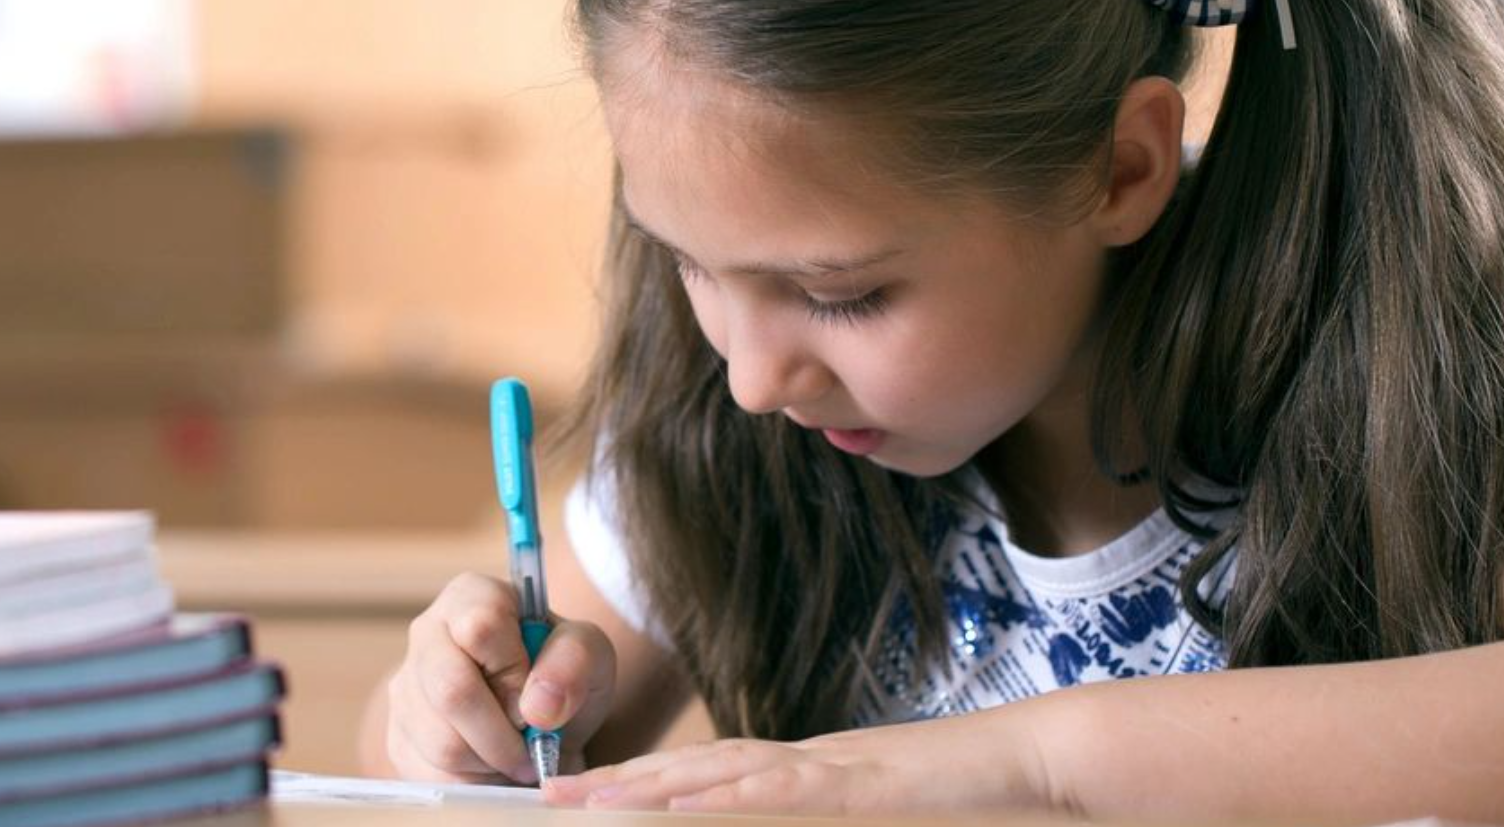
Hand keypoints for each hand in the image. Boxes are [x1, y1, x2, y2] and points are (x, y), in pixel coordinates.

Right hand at [383, 572, 617, 784]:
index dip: (514, 670)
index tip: (536, 694)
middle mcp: (427, 634)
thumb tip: (536, 706)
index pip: (480, 625)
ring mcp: (405, 687)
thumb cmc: (560, 677)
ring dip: (493, 761)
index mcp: (470, 596)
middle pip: (451, 688)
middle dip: (503, 732)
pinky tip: (491, 766)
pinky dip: (475, 782)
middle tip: (531, 744)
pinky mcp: (398, 737)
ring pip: (442, 741)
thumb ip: (574, 661)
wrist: (539, 723)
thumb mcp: (590, 656)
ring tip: (515, 753)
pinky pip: (433, 774)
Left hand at [541, 696, 1062, 815]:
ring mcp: (827, 767)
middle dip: (617, 781)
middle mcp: (801, 760)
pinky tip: (677, 807)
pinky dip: (724, 798)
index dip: (639, 782)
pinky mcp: (856, 785)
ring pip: (718, 773)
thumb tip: (760, 824)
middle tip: (547, 792)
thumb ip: (820, 813)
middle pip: (692, 767)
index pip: (703, 774)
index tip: (581, 794)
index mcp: (801, 769)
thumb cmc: (959, 793)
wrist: (1031, 758)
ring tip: (585, 800)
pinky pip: (779, 791)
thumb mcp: (871, 812)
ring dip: (647, 786)